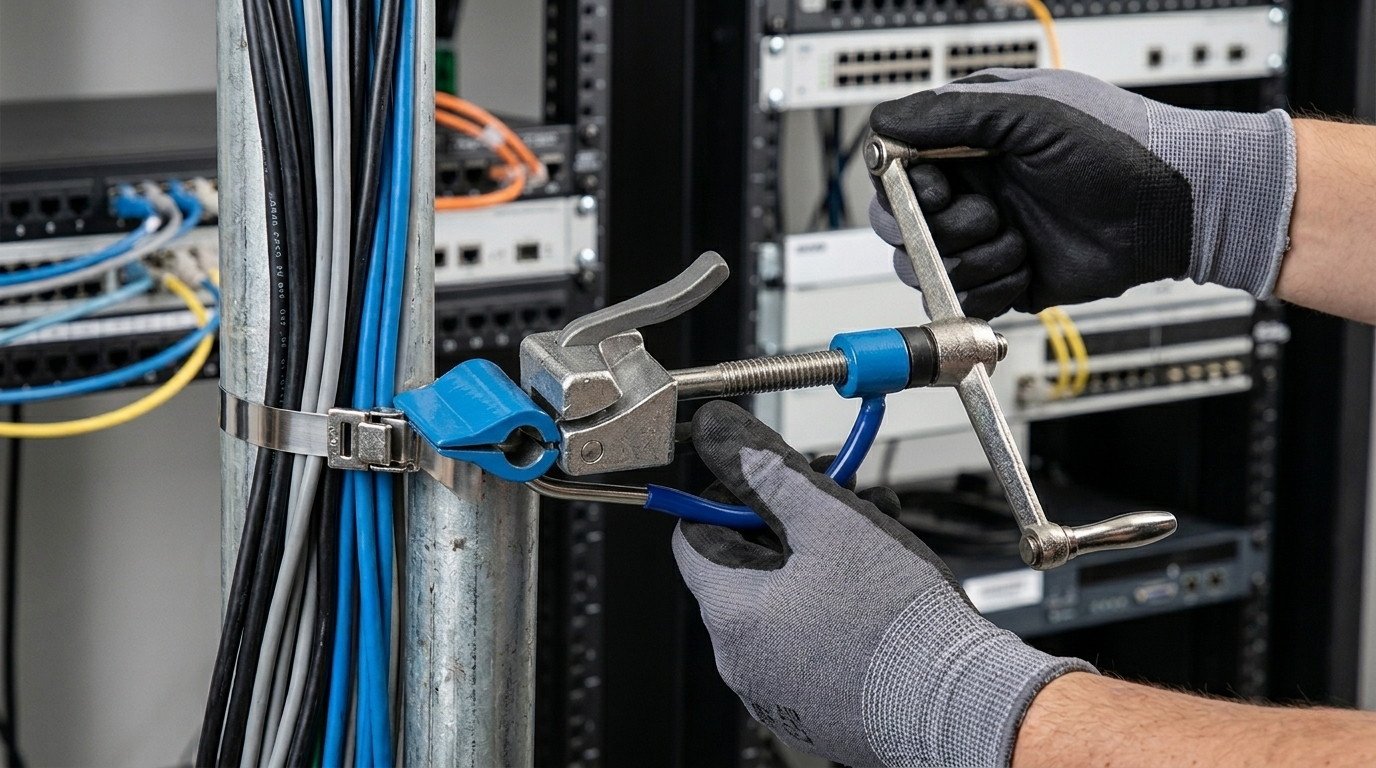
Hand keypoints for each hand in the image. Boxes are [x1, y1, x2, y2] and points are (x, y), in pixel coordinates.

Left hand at [673, 401, 1091, 766]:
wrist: (961, 705)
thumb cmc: (899, 622)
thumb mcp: (830, 521)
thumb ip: (766, 471)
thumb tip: (719, 433)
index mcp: (732, 616)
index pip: (694, 536)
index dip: (730, 495)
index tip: (771, 480)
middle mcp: (741, 662)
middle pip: (743, 567)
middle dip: (788, 521)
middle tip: (836, 497)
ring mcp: (776, 693)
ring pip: (781, 602)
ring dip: (817, 559)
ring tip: (872, 533)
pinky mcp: (814, 710)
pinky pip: (806, 643)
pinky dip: (831, 607)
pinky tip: (876, 585)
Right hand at [868, 68, 1295, 317]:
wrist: (1174, 208)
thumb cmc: (1119, 146)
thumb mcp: (1030, 111)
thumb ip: (952, 114)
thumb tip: (885, 123)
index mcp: (968, 140)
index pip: (894, 165)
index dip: (905, 185)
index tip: (939, 188)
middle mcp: (970, 188)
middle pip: (898, 221)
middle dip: (932, 228)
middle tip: (983, 217)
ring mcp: (984, 235)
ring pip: (925, 266)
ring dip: (971, 258)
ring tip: (1016, 239)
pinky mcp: (1003, 277)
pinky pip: (963, 297)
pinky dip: (992, 286)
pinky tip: (1028, 265)